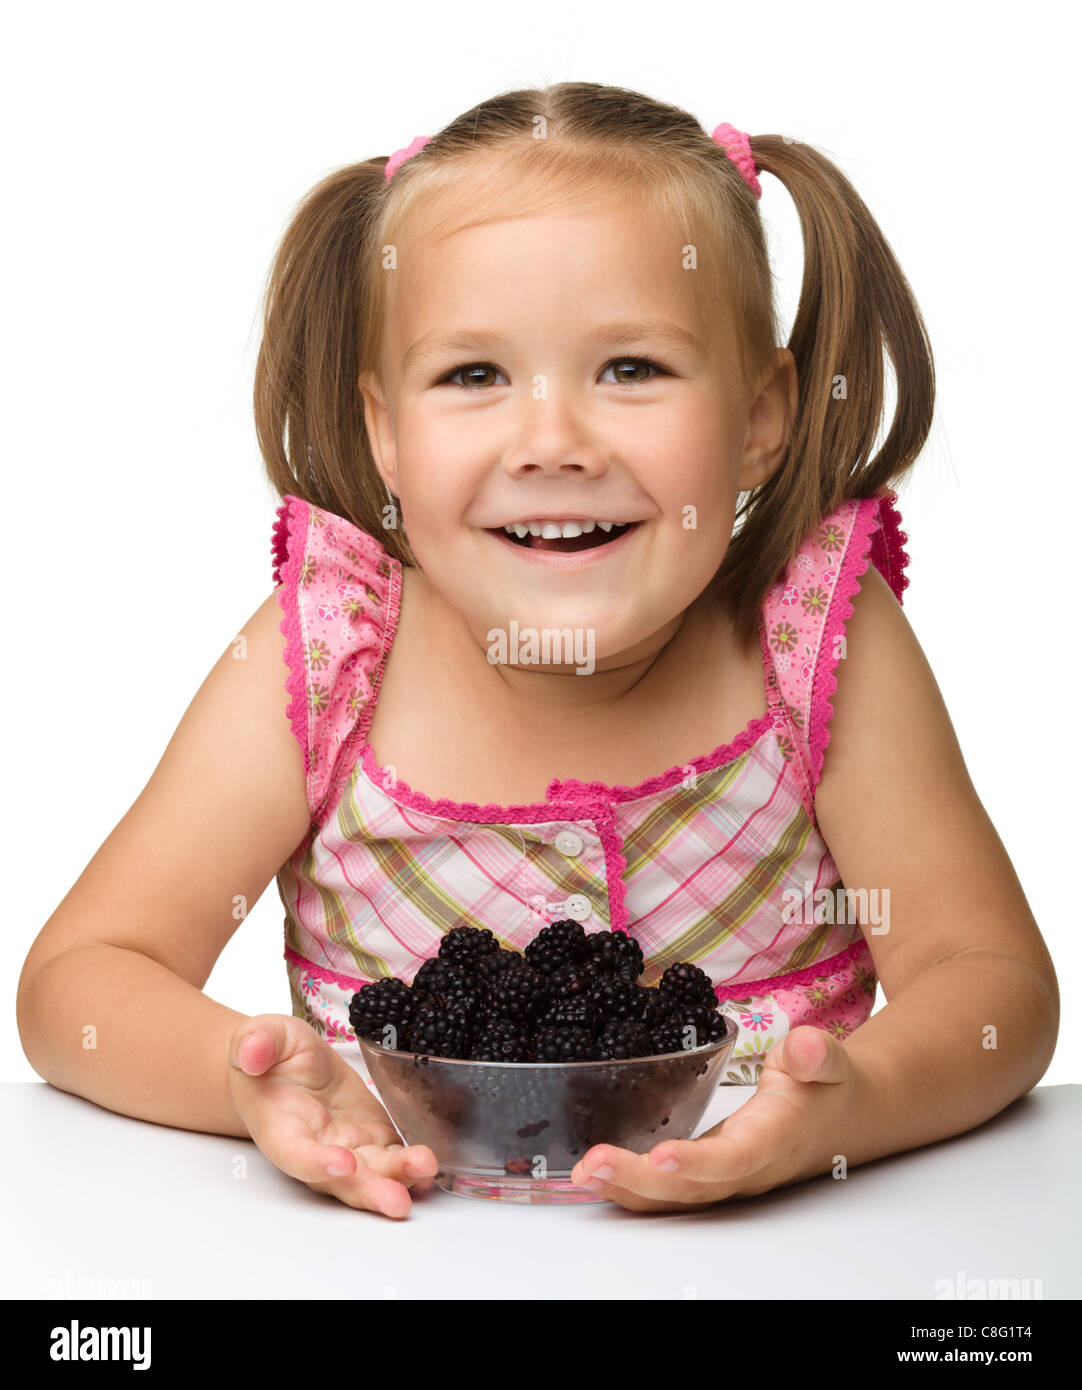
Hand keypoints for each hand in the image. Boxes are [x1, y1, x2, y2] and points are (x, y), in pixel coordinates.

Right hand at [227, 1013, 438, 1217]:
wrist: (288, 1064)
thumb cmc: (269, 1055)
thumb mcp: (259, 1035)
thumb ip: (255, 1042)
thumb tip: (252, 1052)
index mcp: (280, 1129)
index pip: (296, 1154)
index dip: (317, 1163)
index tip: (343, 1161)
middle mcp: (315, 1149)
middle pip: (341, 1180)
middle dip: (370, 1190)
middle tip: (396, 1200)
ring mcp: (346, 1148)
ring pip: (372, 1173)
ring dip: (399, 1177)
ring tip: (425, 1169)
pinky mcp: (372, 1138)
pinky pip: (393, 1157)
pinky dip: (412, 1166)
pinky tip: (431, 1167)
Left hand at [568, 1026, 861, 1211]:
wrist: (839, 1118)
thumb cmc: (826, 1086)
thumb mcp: (828, 1060)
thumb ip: (817, 1055)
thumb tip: (805, 1049)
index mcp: (773, 1139)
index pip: (734, 1158)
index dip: (697, 1163)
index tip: (660, 1156)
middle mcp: (744, 1169)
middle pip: (690, 1189)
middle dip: (638, 1181)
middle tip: (589, 1166)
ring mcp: (722, 1177)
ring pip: (673, 1197)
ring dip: (624, 1189)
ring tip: (580, 1175)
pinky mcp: (705, 1173)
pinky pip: (667, 1190)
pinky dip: (629, 1186)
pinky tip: (593, 1174)